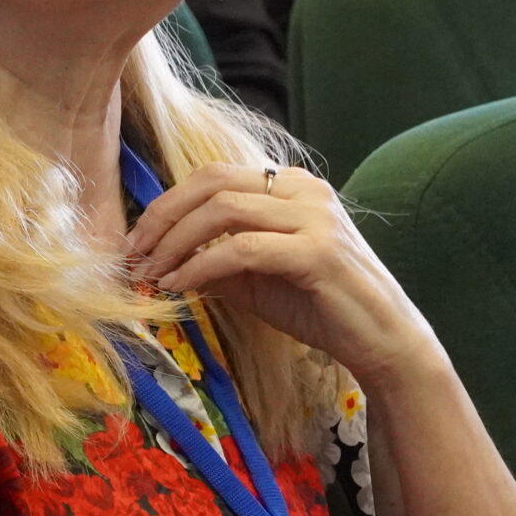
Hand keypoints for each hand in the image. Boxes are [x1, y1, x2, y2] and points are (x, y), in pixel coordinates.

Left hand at [124, 162, 439, 393]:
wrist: (382, 340)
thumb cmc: (318, 306)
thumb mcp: (253, 277)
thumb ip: (212, 258)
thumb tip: (157, 258)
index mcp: (290, 185)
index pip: (213, 175)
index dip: (166, 204)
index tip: (136, 240)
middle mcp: (304, 190)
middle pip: (212, 183)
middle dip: (162, 217)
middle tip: (134, 254)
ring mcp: (314, 217)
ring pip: (222, 210)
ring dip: (175, 242)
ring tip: (151, 273)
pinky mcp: (318, 252)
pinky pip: (242, 249)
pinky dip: (201, 265)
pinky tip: (180, 285)